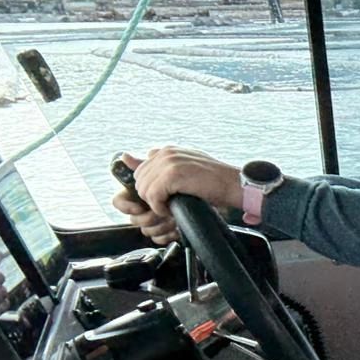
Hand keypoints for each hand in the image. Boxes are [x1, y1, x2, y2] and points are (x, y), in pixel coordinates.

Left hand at [115, 148, 243, 245]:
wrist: (235, 185)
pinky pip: (152, 196)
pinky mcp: (172, 175)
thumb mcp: (185, 168)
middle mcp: (166, 153)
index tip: (164, 196)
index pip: (141, 169)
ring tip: (172, 206)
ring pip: (143, 189)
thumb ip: (158, 164)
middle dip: (151, 196)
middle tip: (169, 203)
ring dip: (156, 203)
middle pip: (139, 180)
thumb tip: (124, 156)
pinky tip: (173, 208)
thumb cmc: (215, 181)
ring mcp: (168, 162)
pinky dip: (160, 207)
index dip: (150, 187)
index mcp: (168, 150)